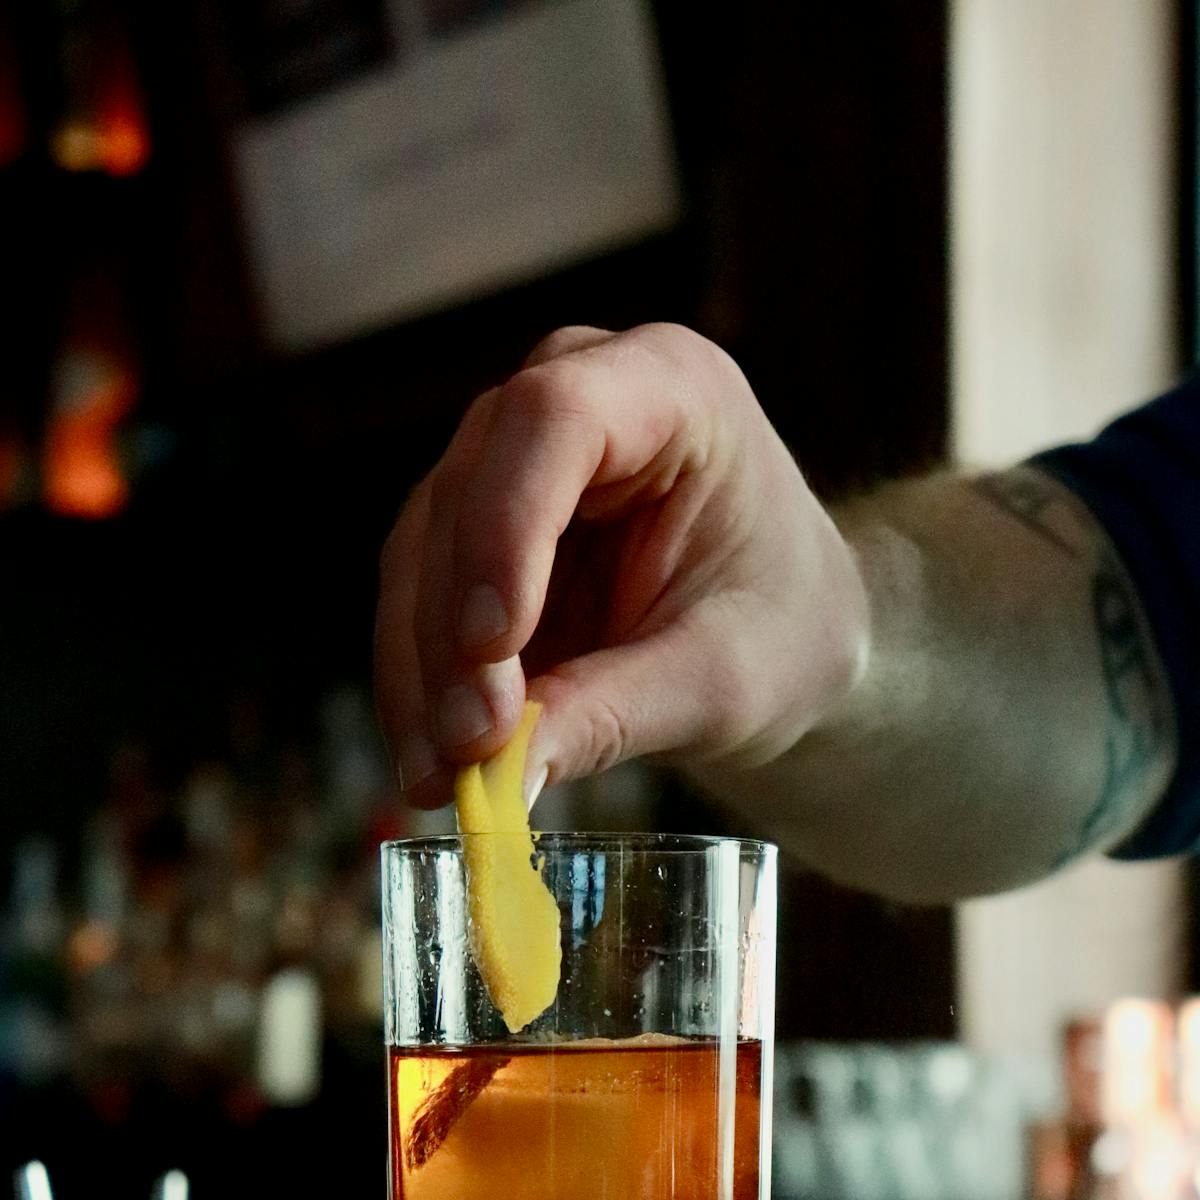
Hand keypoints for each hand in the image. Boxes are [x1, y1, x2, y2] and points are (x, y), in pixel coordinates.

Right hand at [375, 322, 869, 808]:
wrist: (785, 643)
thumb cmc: (782, 634)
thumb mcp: (722, 683)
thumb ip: (617, 713)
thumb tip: (509, 773)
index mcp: (673, 388)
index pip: (554, 418)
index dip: (506, 527)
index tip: (494, 646)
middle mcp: (575, 393)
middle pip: (470, 492)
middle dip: (454, 633)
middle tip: (467, 748)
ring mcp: (513, 456)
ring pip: (425, 552)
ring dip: (422, 674)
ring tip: (441, 778)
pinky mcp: (476, 527)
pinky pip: (420, 600)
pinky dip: (421, 685)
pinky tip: (433, 762)